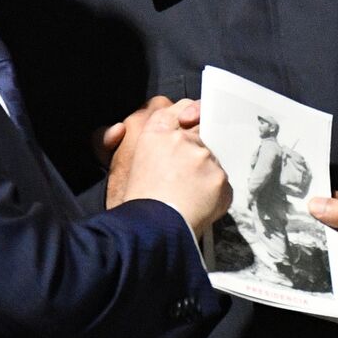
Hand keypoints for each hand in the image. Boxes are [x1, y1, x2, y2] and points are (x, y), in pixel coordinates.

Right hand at [111, 98, 231, 236]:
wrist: (150, 229)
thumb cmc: (131, 202)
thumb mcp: (116, 166)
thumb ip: (116, 140)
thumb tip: (118, 129)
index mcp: (155, 133)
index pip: (178, 108)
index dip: (186, 115)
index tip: (189, 123)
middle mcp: (182, 139)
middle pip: (199, 133)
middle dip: (194, 151)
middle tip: (183, 173)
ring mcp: (204, 157)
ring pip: (211, 159)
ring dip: (203, 173)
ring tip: (187, 194)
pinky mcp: (219, 177)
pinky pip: (221, 182)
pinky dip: (213, 193)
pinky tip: (198, 204)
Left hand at [309, 196, 337, 335]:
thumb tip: (313, 205)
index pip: (312, 231)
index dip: (313, 217)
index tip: (317, 207)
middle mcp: (331, 282)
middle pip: (308, 249)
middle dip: (313, 232)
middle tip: (329, 224)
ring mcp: (329, 297)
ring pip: (310, 264)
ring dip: (316, 249)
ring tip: (335, 241)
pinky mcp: (329, 306)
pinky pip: (317, 278)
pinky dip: (321, 266)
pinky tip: (336, 259)